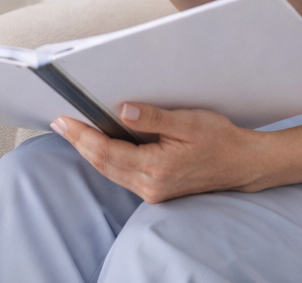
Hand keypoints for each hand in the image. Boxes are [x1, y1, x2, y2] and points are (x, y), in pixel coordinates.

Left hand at [51, 102, 270, 201]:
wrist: (242, 164)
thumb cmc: (219, 139)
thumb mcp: (188, 121)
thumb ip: (153, 117)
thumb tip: (122, 110)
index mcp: (156, 167)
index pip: (106, 152)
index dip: (81, 136)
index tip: (63, 120)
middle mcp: (150, 185)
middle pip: (102, 164)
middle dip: (78, 142)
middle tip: (58, 122)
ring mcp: (153, 191)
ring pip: (110, 171)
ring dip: (89, 151)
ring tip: (71, 131)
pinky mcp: (156, 190)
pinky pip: (121, 174)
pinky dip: (105, 158)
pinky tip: (98, 145)